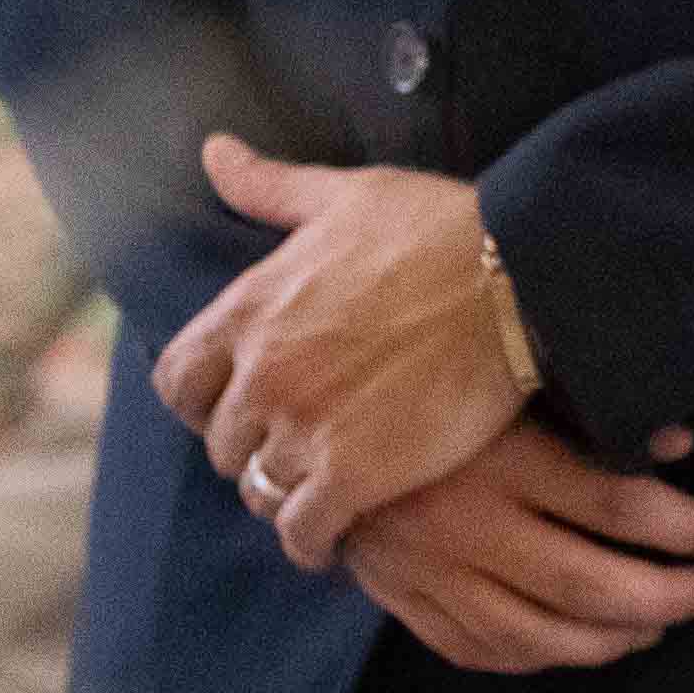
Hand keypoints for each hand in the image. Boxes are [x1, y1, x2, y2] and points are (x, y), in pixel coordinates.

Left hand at [159, 139, 527, 561]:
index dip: (202, 399)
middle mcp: (261, 374)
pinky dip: (312, 541)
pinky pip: (303, 532)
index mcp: (248, 309)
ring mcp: (304, 428)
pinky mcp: (354, 475)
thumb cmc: (436, 227)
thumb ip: (269, 187)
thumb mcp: (342, 195)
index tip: (236, 402)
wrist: (517, 277)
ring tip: (315, 490)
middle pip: (219, 443)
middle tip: (291, 446)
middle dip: (250, 446)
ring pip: (258, 490)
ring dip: (282, 493)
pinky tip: (332, 537)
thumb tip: (213, 150)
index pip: (177, 382)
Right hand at [338, 413, 693, 673]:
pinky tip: (577, 643)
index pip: (617, 504)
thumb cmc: (429, 379)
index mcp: (502, 455)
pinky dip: (538, 656)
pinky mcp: (403, 598)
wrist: (310, 416)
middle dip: (666, 595)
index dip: (683, 524)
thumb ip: (595, 405)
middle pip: (587, 583)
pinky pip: (481, 649)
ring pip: (538, 633)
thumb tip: (682, 440)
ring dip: (612, 638)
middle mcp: (467, 522)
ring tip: (658, 623)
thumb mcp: (512, 372)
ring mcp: (431, 570)